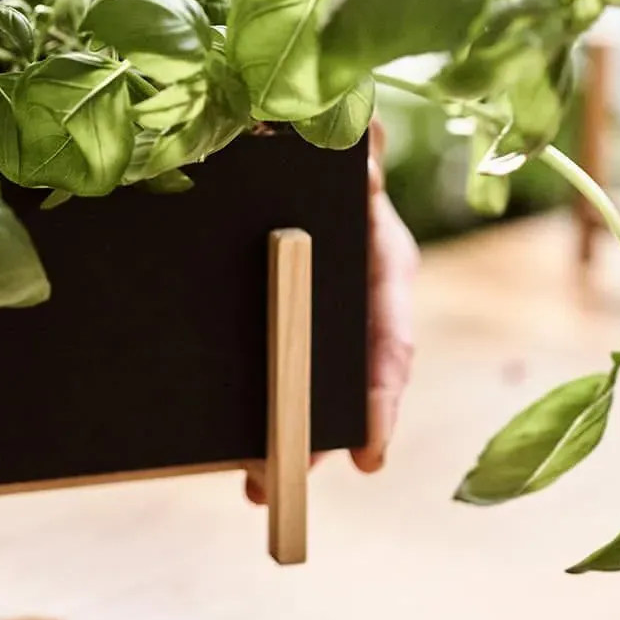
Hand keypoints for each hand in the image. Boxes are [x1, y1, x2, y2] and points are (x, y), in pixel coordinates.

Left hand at [245, 123, 418, 502]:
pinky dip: (255, 404)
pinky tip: (228, 448)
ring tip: (253, 483)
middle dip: (319, 435)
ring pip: (309, 383)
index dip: (381, 402)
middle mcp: (359, 299)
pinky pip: (272, 364)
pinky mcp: (280, 313)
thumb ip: (356, 150)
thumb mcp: (340, 149)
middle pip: (346, 382)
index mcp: (384, 265)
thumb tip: (368, 137)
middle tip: (285, 479)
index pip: (391, 343)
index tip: (368, 456)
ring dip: (283, 435)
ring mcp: (321, 312)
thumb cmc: (324, 147)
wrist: (290, 136)